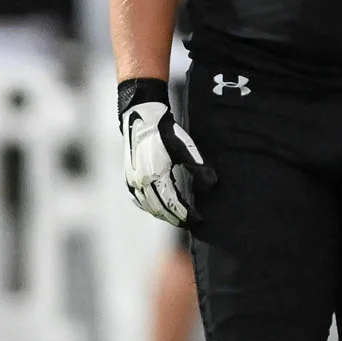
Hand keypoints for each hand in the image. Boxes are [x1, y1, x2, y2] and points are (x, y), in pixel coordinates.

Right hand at [118, 79, 215, 226]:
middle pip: (161, 209)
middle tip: (191, 222)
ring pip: (149, 206)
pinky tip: (157, 209)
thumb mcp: (184, 147)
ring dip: (163, 215)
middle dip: (176, 218)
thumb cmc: (164, 131)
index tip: (199, 219)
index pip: (173, 203)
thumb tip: (213, 183)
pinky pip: (138, 200)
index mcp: (156, 175)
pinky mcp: (128, 178)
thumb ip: (198, 166)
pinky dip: (149, 208)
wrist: (140, 119)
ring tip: (178, 218)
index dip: (187, 214)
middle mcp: (141, 181)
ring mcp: (132, 181)